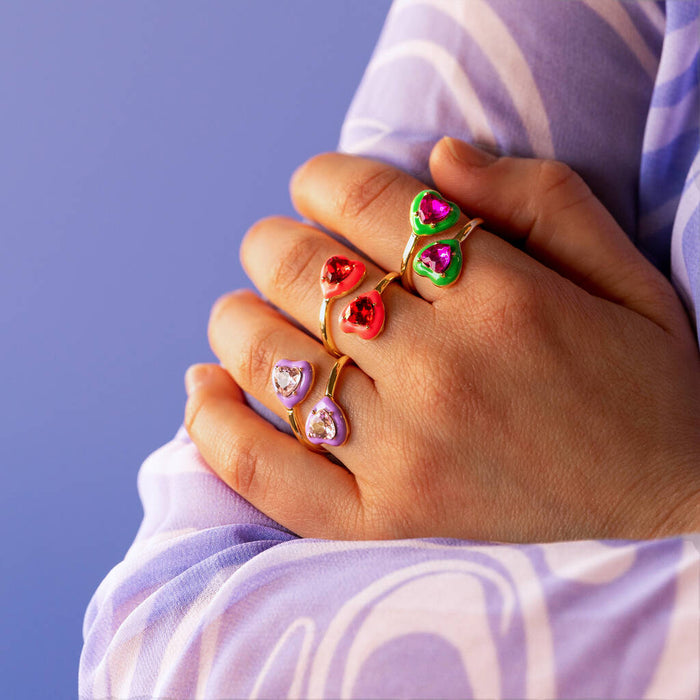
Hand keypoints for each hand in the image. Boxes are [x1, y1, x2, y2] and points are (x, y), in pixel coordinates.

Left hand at [184, 138, 699, 540]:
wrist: (670, 514)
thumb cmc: (646, 390)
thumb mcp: (626, 277)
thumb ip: (540, 199)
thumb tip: (434, 154)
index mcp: (506, 299)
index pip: (369, 205)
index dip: (323, 179)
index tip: (317, 186)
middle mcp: (445, 374)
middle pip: (304, 275)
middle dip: (274, 244)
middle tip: (282, 250)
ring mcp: (406, 456)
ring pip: (270, 360)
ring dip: (238, 318)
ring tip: (248, 310)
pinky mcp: (383, 522)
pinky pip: (267, 471)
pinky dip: (215, 425)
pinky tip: (203, 388)